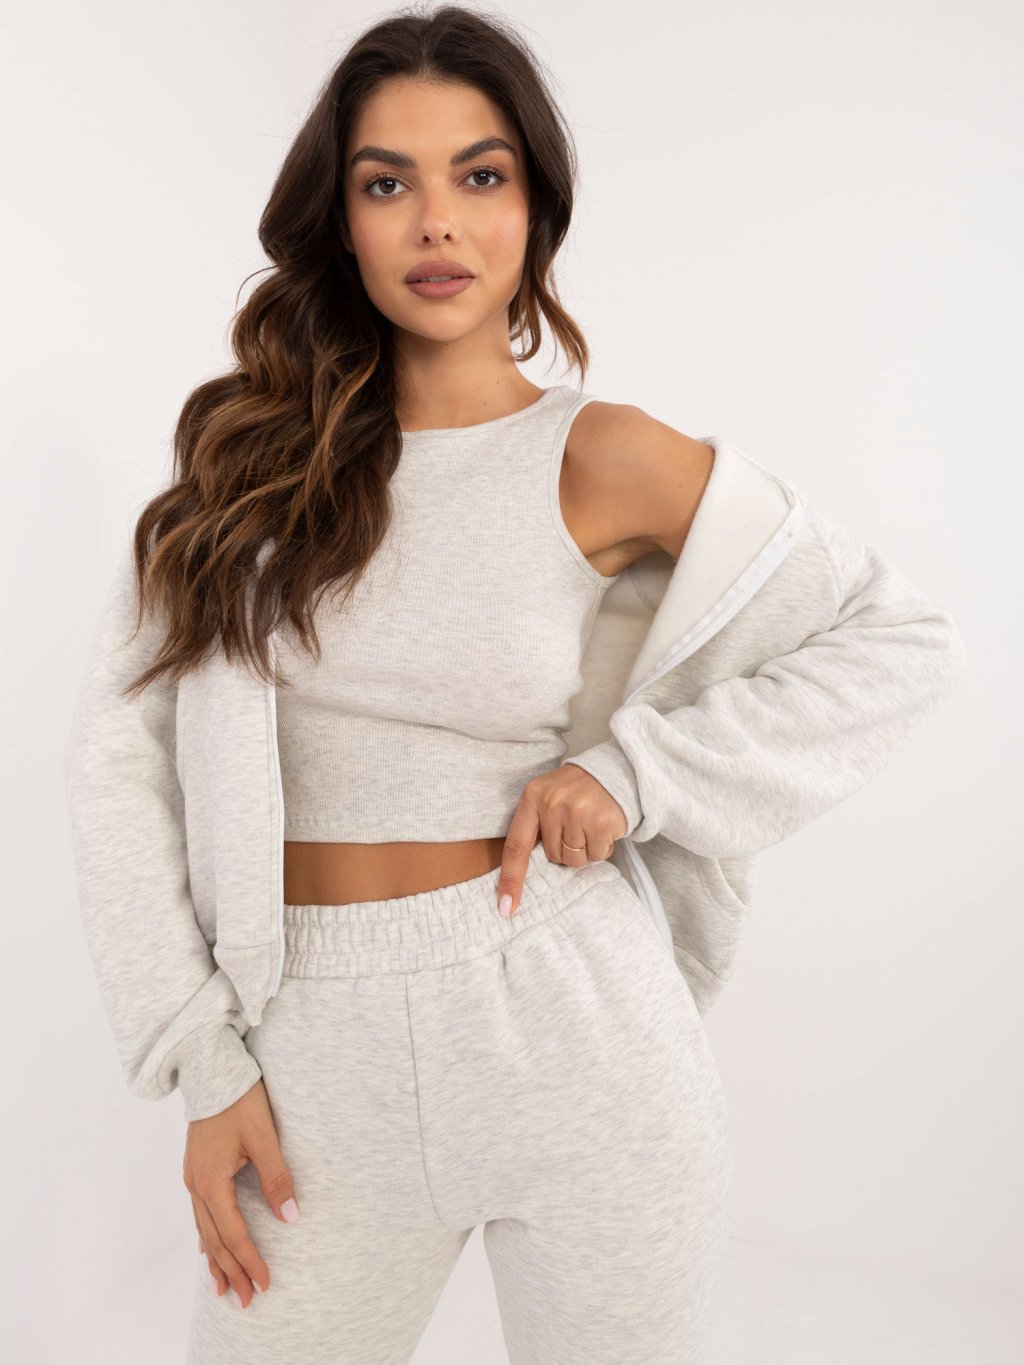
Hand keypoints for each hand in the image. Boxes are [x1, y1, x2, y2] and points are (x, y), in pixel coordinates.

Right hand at [186, 1077, 298, 1309]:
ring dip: (215, 1259)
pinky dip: (207, 1235)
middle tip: (246, 1301)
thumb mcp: (264, 1137)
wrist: (211, 1068)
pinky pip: (199, 1213)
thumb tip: (290, 1218)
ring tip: (223, 1288)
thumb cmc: (240, 1098)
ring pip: (203, 1229)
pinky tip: (208, 1247)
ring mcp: (192, 1176)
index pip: (233, 1234)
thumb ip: (277, 1178)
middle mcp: (196, 1184)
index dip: (250, 1261)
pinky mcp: (196, 1167)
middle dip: (231, 1272)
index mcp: (211, 1182)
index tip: (265, 1284)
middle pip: (214, 1239)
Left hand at [496, 764, 627, 916]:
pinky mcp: (602, 822)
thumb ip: (535, 825)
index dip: (510, 880)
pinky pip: (597, 856)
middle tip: (577, 827)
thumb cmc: (576, 791)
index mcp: (532, 797)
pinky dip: (602, 848)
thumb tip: (521, 872)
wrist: (614, 771)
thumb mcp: (547, 797)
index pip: (515, 846)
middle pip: (553, 856)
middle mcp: (552, 804)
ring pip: (575, 860)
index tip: (505, 907)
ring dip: (585, 851)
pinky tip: (604, 828)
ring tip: (591, 827)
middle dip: (566, 850)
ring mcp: (578, 812)